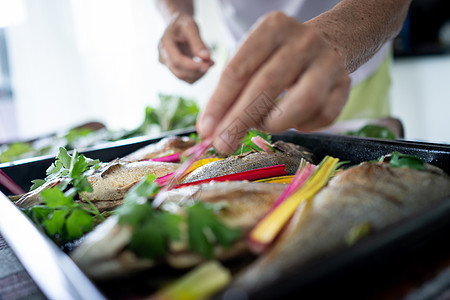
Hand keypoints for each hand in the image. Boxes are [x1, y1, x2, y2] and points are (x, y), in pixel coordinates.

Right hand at [158, 13, 213, 82]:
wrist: (177, 25)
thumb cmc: (183, 23)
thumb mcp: (191, 26)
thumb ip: (198, 42)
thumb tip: (207, 57)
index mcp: (164, 43)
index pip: (177, 60)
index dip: (192, 65)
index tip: (208, 65)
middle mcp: (162, 56)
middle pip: (179, 72)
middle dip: (197, 71)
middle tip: (212, 62)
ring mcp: (167, 64)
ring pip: (184, 78)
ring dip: (199, 73)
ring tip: (210, 62)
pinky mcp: (174, 69)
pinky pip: (187, 78)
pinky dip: (198, 74)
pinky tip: (205, 65)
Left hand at [197, 11, 350, 152]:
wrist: (330, 40)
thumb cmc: (280, 56)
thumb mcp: (254, 59)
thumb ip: (233, 90)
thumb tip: (211, 129)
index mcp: (273, 28)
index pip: (238, 70)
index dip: (219, 103)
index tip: (205, 130)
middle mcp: (303, 41)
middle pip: (266, 87)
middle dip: (239, 120)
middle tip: (222, 144)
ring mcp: (328, 62)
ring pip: (301, 103)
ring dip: (276, 123)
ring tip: (264, 125)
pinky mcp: (346, 84)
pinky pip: (323, 117)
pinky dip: (302, 126)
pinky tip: (293, 120)